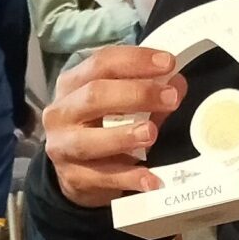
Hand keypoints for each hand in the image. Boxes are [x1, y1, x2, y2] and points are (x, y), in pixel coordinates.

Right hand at [44, 45, 186, 206]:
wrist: (77, 174)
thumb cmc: (100, 129)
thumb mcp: (120, 107)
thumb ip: (148, 95)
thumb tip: (177, 83)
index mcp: (73, 84)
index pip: (101, 63)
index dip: (135, 61)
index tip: (168, 63)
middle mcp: (61, 112)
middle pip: (94, 95)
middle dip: (136, 94)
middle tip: (170, 97)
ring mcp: (62, 147)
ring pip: (88, 140)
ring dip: (123, 136)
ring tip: (151, 133)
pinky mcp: (73, 178)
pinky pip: (102, 177)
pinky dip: (129, 177)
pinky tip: (152, 179)